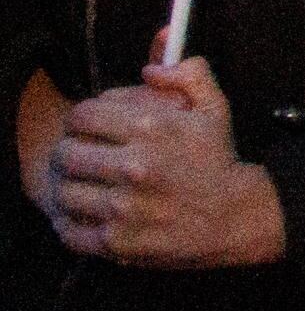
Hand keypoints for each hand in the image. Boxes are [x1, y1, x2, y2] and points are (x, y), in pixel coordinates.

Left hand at [41, 60, 284, 267]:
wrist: (234, 217)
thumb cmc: (217, 161)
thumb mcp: (214, 108)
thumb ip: (188, 75)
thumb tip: (150, 69)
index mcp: (152, 129)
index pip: (83, 115)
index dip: (78, 119)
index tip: (84, 127)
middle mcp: (134, 166)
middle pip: (64, 154)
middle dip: (65, 152)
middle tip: (75, 156)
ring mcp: (123, 207)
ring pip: (63, 192)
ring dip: (66, 188)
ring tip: (78, 186)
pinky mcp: (116, 241)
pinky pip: (68, 231)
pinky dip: (68, 223)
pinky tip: (81, 215)